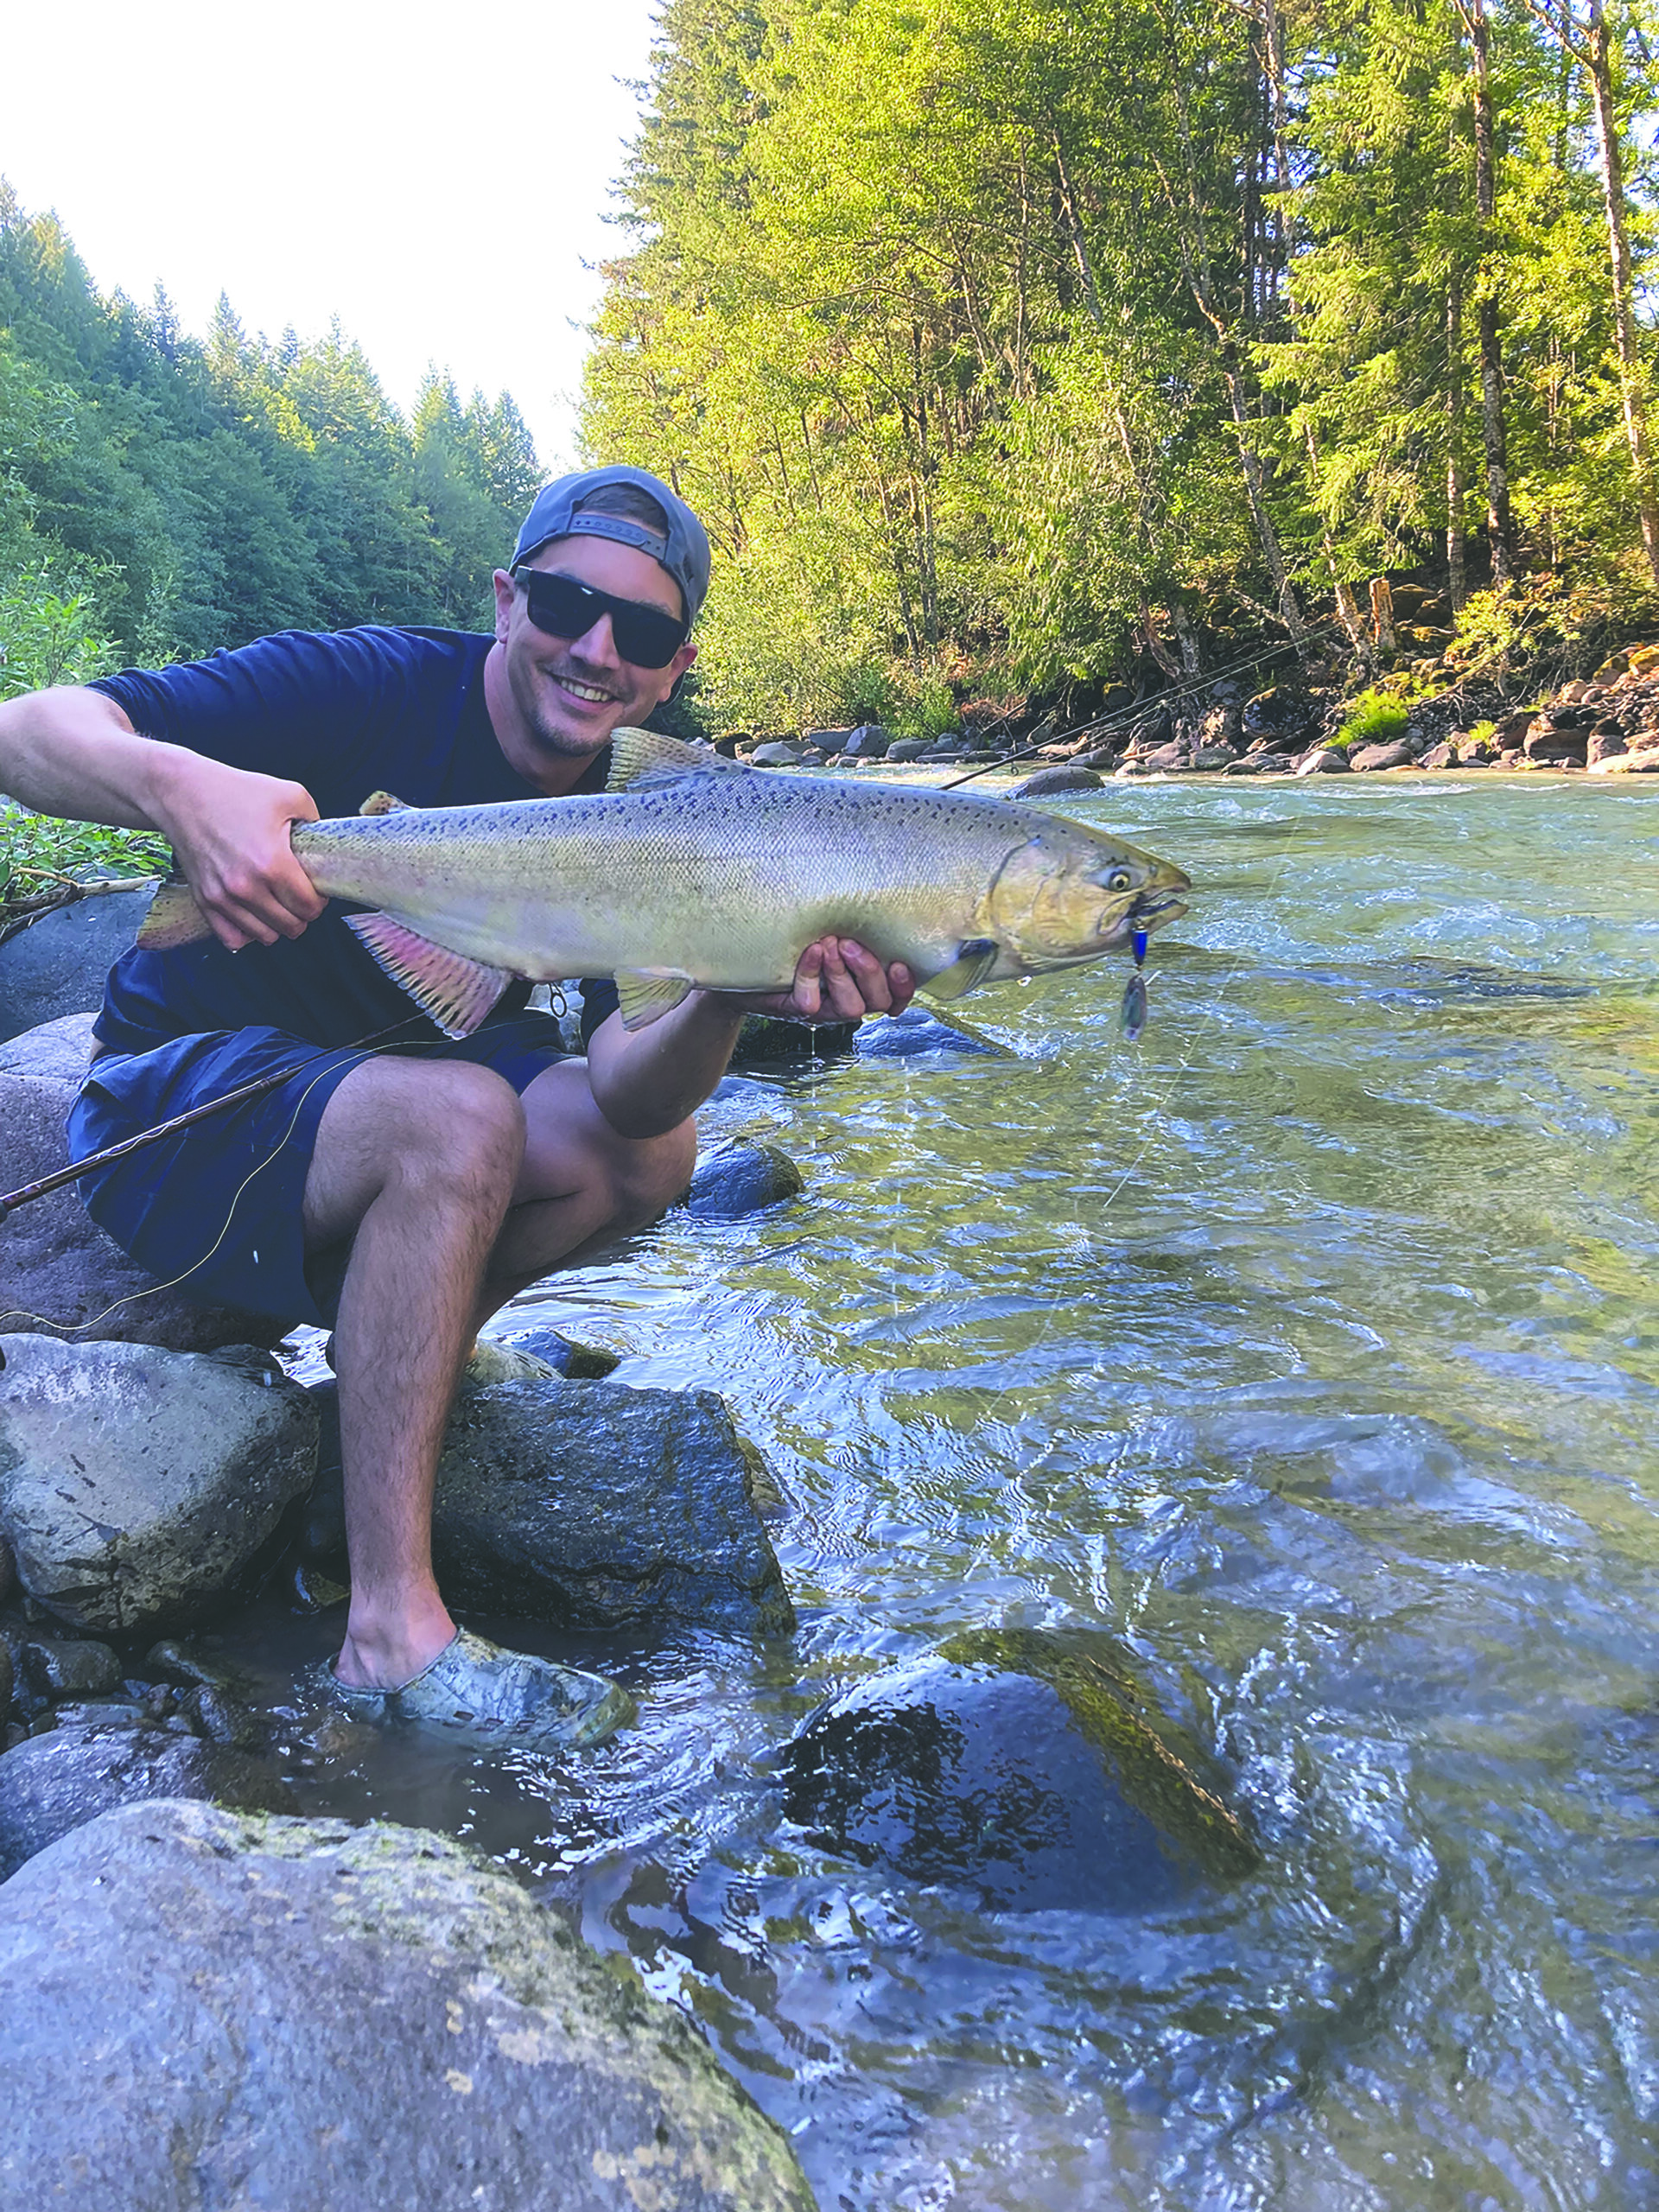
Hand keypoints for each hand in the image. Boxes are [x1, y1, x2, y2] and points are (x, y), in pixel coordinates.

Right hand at [152, 754, 327, 951]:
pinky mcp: (204, 900)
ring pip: (266, 937)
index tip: (314, 887)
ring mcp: (222, 897)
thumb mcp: (291, 794)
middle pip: (291, 926)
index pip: (310, 907)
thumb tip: (326, 849)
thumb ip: (317, 823)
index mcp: (272, 863)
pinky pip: (233, 938)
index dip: (319, 900)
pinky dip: (248, 932)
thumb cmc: (236, 791)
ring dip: (278, 924)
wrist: (181, 792)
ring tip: (277, 903)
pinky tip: (254, 913)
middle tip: (298, 894)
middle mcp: (246, 887)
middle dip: (302, 914)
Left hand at [712, 936, 915, 1023]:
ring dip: (842, 975)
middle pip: (878, 1001)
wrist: (748, 959)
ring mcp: (824, 1009)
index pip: (896, 996)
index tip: (898, 963)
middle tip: (848, 943)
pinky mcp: (797, 1010)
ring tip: (827, 945)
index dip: (903, 985)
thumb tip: (870, 882)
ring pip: (850, 1008)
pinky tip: (809, 951)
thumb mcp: (828, 927)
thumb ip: (851, 921)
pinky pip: (810, 1002)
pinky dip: (811, 975)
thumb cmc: (795, 939)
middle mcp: (848, 1000)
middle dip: (868, 971)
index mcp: (864, 984)